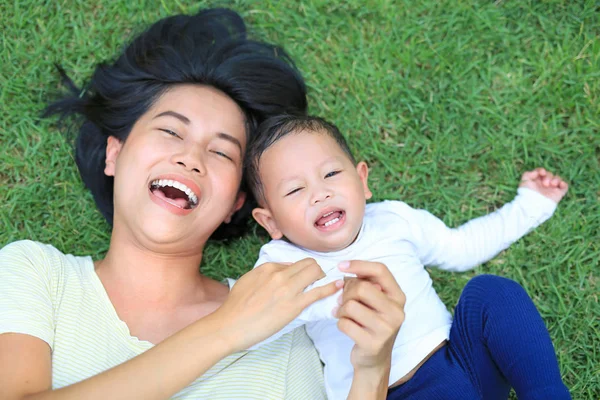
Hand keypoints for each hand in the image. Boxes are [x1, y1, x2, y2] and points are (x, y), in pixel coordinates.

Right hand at [214, 258, 340, 351]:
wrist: (230, 325)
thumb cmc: (236, 306)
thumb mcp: (249, 280)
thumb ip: (266, 273)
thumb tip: (283, 270)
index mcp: (268, 267)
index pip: (293, 263)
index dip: (301, 270)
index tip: (306, 276)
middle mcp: (280, 274)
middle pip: (308, 264)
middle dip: (316, 269)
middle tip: (319, 278)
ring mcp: (288, 289)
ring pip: (315, 273)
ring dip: (324, 276)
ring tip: (330, 282)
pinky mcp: (294, 306)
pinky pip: (318, 293)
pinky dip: (331, 288)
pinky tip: (338, 286)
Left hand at [334, 261, 404, 371]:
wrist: (374, 359)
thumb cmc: (372, 323)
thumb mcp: (376, 302)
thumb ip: (366, 284)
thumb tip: (345, 269)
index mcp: (398, 297)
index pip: (381, 270)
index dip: (358, 265)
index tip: (341, 266)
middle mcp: (397, 312)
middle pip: (362, 287)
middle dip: (346, 292)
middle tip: (342, 300)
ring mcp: (386, 329)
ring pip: (350, 306)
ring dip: (340, 309)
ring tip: (343, 314)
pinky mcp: (373, 343)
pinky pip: (344, 324)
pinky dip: (340, 323)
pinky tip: (345, 325)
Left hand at [519, 167, 568, 202]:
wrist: (534, 205)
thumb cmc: (527, 193)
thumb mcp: (524, 182)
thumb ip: (528, 174)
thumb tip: (537, 172)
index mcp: (536, 181)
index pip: (541, 172)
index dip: (542, 170)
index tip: (542, 173)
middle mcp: (544, 184)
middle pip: (550, 174)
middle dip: (548, 177)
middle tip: (545, 184)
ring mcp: (551, 189)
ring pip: (557, 179)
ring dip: (556, 179)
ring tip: (552, 184)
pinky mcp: (558, 194)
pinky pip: (565, 187)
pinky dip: (564, 184)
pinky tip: (559, 185)